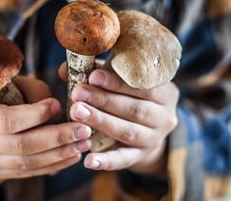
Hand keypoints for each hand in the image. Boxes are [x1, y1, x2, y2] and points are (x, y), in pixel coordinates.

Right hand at [0, 76, 91, 178]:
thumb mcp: (7, 84)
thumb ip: (32, 92)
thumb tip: (57, 108)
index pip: (7, 121)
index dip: (35, 115)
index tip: (58, 105)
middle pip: (21, 145)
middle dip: (56, 138)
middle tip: (83, 129)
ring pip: (26, 163)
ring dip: (59, 154)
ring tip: (83, 144)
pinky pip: (28, 173)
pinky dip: (52, 165)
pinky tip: (72, 156)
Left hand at [58, 63, 178, 174]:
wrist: (148, 125)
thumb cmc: (129, 94)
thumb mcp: (121, 78)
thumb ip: (97, 71)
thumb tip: (65, 69)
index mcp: (165, 93)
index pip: (143, 86)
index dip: (117, 82)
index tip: (93, 76)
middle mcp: (164, 117)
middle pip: (134, 109)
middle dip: (103, 101)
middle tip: (78, 93)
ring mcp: (153, 139)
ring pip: (127, 132)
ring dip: (100, 122)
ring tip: (76, 112)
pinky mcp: (140, 156)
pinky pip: (123, 160)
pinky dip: (106, 161)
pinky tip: (88, 160)